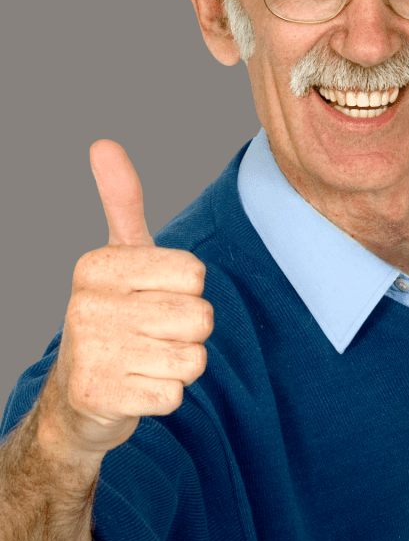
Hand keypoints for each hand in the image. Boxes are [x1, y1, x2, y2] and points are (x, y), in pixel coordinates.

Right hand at [51, 140, 212, 452]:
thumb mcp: (119, 259)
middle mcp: (87, 304)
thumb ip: (121, 204)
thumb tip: (103, 144)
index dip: (186, 293)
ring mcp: (91, 351)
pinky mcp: (98, 395)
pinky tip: (136, 390)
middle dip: (188, 333)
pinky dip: (164, 397)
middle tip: (152, 337)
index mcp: (98, 265)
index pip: (194, 274)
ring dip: (180, 367)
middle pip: (199, 317)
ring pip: (192, 358)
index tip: (153, 301)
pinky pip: (174, 395)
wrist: (77, 396)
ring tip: (146, 362)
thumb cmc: (113, 319)